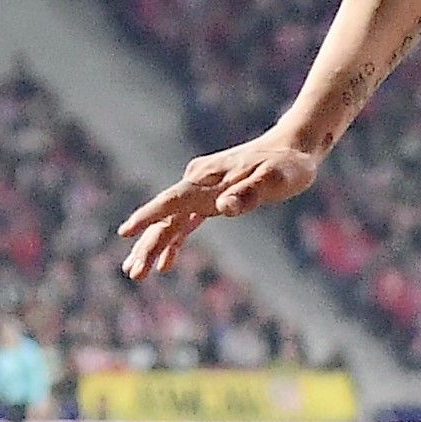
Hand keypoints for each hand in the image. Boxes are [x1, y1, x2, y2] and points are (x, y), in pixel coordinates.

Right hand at [119, 131, 321, 277]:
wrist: (294, 148)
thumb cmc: (287, 165)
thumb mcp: (275, 180)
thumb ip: (249, 193)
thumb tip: (224, 207)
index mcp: (209, 179)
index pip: (172, 200)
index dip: (149, 217)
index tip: (126, 232)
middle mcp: (199, 182)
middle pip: (167, 216)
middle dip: (148, 245)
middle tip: (133, 274)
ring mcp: (203, 189)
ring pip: (171, 221)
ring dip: (154, 246)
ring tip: (135, 273)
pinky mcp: (211, 196)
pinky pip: (186, 221)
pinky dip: (174, 241)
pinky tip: (166, 263)